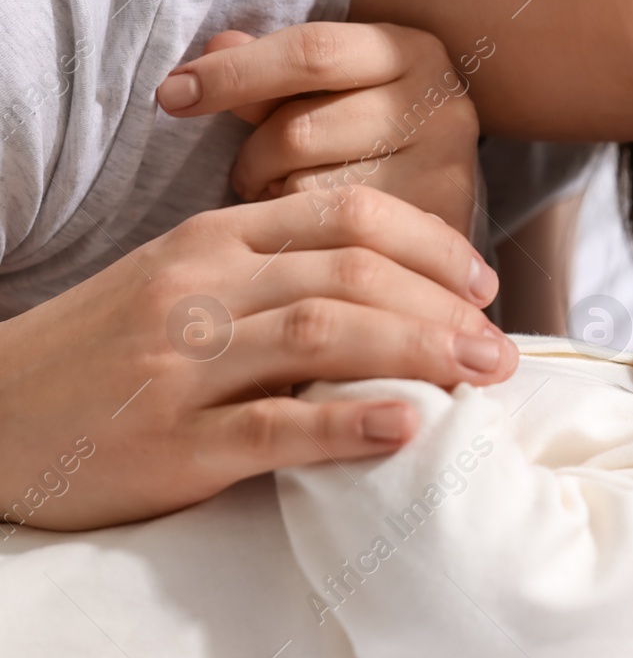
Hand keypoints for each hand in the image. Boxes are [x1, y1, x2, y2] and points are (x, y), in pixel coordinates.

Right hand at [0, 186, 515, 530]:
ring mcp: (182, 365)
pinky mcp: (168, 443)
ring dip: (420, 353)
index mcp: (213, 240)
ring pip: (325, 336)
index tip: (482, 281)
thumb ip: (273, 262)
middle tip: (502, 346)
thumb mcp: (181, 276)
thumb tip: (392, 273)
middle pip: (352, 274)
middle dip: (444, 307)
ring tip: (481, 377)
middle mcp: (201, 290)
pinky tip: (406, 427)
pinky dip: (346, 425)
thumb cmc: (106, 347)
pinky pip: (272, 427)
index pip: (346, 214)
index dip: (431, 243)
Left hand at [157, 22, 484, 238]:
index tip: (171, 95)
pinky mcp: (433, 235)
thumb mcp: (324, 90)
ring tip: (287, 197)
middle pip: (301, 129)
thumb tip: (218, 43)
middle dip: (255, 155)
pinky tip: (310, 232)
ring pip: (309, 189)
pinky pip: (329, 242)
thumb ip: (268, 71)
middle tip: (251, 172)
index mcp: (415, 52)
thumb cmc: (362, 138)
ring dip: (276, 198)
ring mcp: (445, 175)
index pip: (312, 51)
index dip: (232, 73)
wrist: (436, 224)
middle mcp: (444, 107)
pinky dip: (301, 237)